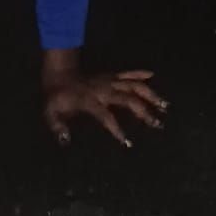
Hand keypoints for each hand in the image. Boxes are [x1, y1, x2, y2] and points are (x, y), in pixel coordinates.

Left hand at [41, 54, 167, 148]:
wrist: (58, 74)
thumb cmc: (55, 97)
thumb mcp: (50, 113)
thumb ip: (57, 127)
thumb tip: (65, 141)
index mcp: (90, 101)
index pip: (106, 116)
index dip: (116, 129)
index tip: (127, 142)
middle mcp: (103, 90)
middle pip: (128, 100)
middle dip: (144, 112)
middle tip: (157, 124)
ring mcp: (109, 81)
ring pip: (133, 86)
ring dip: (149, 94)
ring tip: (164, 105)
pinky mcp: (111, 75)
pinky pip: (128, 72)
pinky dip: (140, 73)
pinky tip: (153, 75)